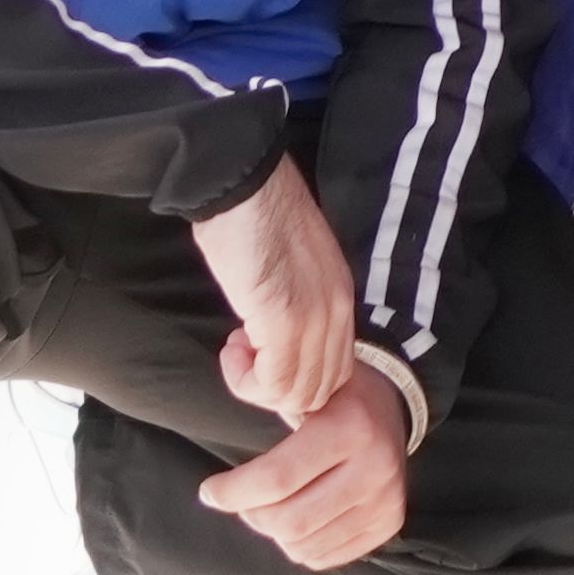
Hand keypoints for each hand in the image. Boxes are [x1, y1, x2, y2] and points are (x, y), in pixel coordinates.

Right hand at [185, 162, 410, 572]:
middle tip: (245, 361)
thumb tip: (275, 339)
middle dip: (278, 393)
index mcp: (340, 298)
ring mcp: (314, 317)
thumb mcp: (288, 269)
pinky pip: (272, 383)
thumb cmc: (252, 216)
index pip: (336, 371)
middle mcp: (337, 311)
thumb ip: (294, 304)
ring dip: (259, 387)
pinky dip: (247, 379)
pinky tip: (233, 346)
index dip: (299, 384)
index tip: (265, 373)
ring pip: (297, 395)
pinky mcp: (283, 319)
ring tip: (237, 349)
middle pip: (321, 390)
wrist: (241, 180)